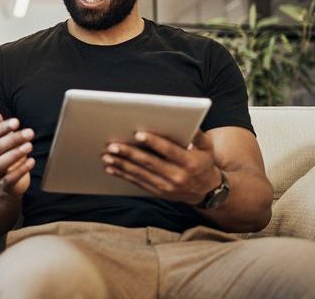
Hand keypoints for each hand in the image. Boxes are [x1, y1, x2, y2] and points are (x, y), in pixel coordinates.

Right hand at [0, 106, 34, 197]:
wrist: (3, 185)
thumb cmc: (4, 157)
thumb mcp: (1, 140)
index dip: (3, 128)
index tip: (17, 121)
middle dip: (13, 139)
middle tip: (30, 132)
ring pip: (1, 164)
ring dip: (15, 154)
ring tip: (29, 146)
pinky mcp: (5, 185)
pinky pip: (10, 178)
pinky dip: (21, 170)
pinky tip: (31, 161)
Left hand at [101, 130, 220, 204]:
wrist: (206, 191)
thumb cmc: (204, 162)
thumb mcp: (207, 147)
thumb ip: (198, 135)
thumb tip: (189, 122)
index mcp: (189, 163)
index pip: (169, 151)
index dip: (153, 142)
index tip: (138, 134)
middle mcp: (177, 176)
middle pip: (149, 163)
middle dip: (130, 153)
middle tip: (113, 145)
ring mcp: (166, 187)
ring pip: (140, 174)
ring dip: (122, 165)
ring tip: (107, 155)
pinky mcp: (158, 192)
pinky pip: (138, 183)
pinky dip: (123, 175)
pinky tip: (111, 168)